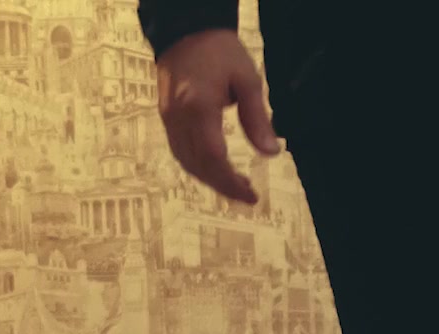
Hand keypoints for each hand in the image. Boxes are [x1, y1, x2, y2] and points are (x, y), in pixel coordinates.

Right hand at [155, 30, 279, 203]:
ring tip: (236, 187)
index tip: (252, 195)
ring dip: (210, 180)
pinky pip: (180, 151)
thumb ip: (257, 118)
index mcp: (200, 107)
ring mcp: (169, 119)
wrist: (185, 31)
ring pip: (186, 162)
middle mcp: (179, 118)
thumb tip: (272, 153)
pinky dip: (198, 167)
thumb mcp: (247, 79)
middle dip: (223, 186)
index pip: (214, 157)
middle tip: (248, 196)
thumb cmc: (220, 51)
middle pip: (199, 165)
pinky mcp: (166, 117)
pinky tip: (215, 170)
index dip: (231, 181)